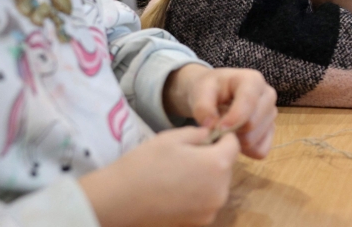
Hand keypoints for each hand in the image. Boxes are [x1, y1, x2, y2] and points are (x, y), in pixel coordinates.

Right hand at [80, 127, 239, 226]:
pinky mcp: (198, 223)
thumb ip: (199, 133)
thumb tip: (210, 135)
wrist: (118, 201)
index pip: (234, 144)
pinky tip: (175, 189)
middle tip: (187, 154)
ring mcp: (210, 209)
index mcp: (218, 164)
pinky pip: (206, 201)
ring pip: (217, 184)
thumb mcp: (173, 137)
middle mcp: (221, 190)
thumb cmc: (144, 164)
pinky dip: (197, 193)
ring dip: (206, 176)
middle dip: (213, 157)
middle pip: (226, 166)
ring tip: (178, 172)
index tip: (207, 135)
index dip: (222, 137)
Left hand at [163, 65, 277, 158]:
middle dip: (232, 131)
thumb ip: (203, 107)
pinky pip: (261, 150)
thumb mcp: (201, 91)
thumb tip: (211, 126)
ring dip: (236, 141)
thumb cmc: (209, 89)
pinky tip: (235, 139)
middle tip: (216, 128)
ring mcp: (271, 114)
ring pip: (255, 140)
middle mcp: (268, 95)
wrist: (215, 93)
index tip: (218, 129)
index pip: (249, 102)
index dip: (234, 118)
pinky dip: (245, 151)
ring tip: (224, 130)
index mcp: (253, 80)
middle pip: (252, 124)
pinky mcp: (271, 131)